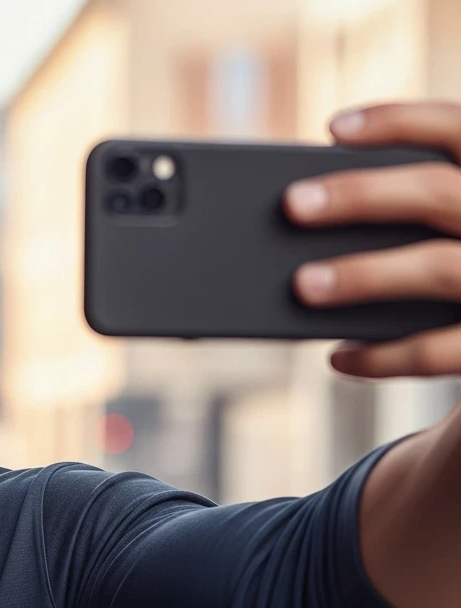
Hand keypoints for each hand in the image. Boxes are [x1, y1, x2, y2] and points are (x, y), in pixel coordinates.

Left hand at [283, 100, 460, 377]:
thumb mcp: (456, 225)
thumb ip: (420, 212)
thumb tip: (317, 212)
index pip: (459, 128)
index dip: (399, 122)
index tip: (333, 129)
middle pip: (439, 193)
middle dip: (362, 196)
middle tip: (292, 204)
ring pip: (439, 268)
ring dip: (364, 275)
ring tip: (302, 284)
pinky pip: (438, 351)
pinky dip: (382, 355)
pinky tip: (339, 355)